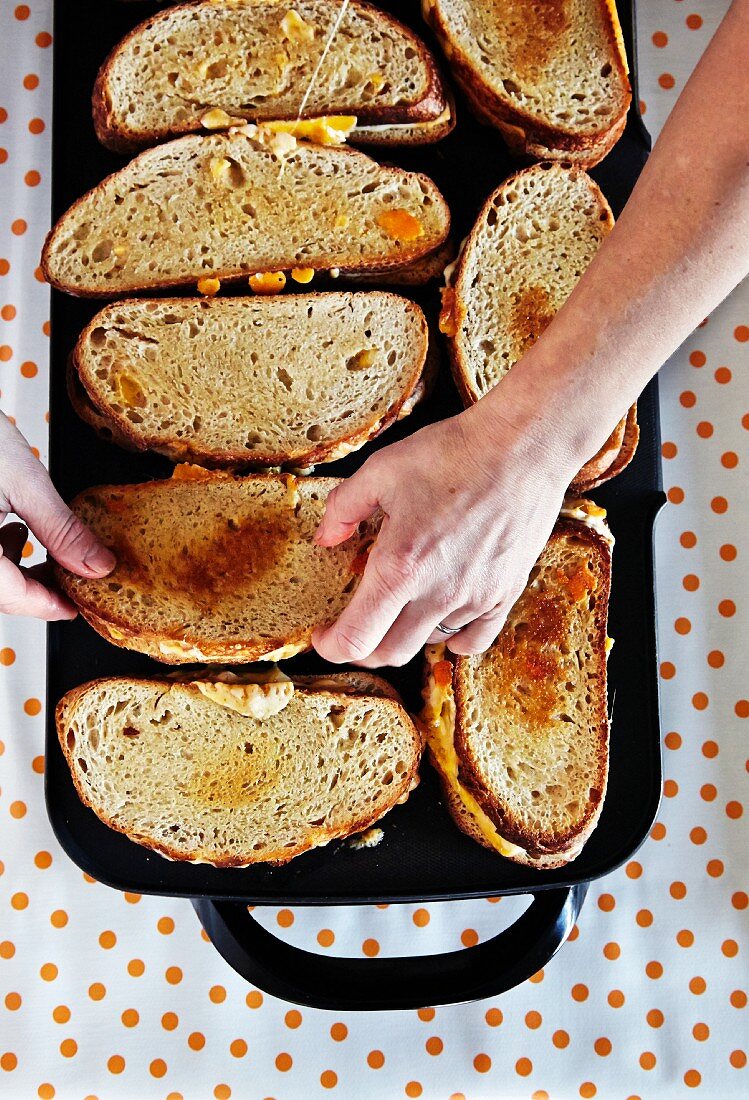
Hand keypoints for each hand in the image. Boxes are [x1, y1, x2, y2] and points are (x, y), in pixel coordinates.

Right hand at [0, 412, 114, 618]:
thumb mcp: (26, 482)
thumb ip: (62, 531)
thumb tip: (95, 565)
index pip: (10, 596)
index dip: (47, 606)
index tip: (76, 607)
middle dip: (35, 589)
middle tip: (71, 582)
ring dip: (17, 571)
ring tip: (49, 553)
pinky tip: (16, 531)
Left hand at [312, 394, 578, 665]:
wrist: (523, 446)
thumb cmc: (453, 453)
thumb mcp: (381, 469)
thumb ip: (343, 507)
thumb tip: (325, 538)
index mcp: (399, 567)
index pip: (356, 639)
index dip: (331, 646)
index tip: (323, 635)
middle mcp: (437, 594)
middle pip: (389, 653)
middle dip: (363, 648)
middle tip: (354, 625)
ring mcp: (474, 599)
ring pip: (429, 644)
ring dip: (406, 633)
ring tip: (400, 605)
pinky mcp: (504, 594)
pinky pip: (475, 639)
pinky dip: (453, 638)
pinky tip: (443, 620)